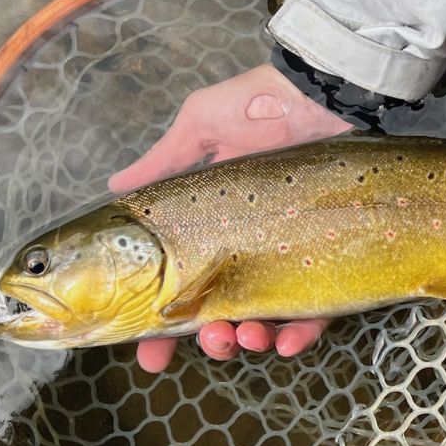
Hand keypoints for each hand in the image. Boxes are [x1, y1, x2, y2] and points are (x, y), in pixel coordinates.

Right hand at [109, 63, 350, 371]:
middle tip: (206, 341)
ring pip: (264, 318)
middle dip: (208, 339)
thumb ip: (163, 161)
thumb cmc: (260, 106)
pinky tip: (285, 340)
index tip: (147, 351)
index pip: (178, 282)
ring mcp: (289, 253)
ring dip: (246, 340)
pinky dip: (300, 332)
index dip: (160, 323)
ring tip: (239, 339)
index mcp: (210, 222)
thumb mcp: (202, 126)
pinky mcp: (330, 256)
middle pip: (222, 311)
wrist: (324, 95)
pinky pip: (316, 309)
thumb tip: (114, 185)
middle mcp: (248, 244)